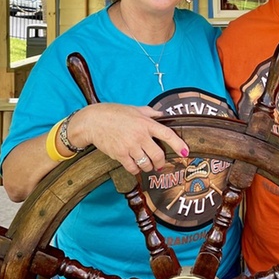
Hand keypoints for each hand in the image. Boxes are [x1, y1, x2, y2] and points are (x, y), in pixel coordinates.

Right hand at [68, 104, 188, 175]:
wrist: (93, 121)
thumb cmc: (114, 113)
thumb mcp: (135, 109)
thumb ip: (150, 113)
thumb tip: (162, 114)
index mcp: (146, 123)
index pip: (167, 134)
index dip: (178, 144)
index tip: (185, 152)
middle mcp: (140, 136)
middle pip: (158, 155)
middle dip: (161, 162)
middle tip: (160, 164)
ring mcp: (130, 146)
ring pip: (146, 164)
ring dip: (148, 167)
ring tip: (147, 165)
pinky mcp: (119, 155)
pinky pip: (132, 168)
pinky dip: (136, 170)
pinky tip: (134, 166)